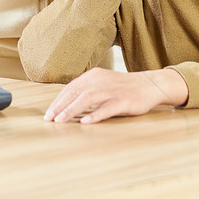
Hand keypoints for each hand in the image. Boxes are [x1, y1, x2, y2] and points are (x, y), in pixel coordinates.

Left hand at [43, 67, 187, 123]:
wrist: (150, 84)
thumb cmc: (123, 87)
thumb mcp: (102, 83)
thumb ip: (87, 89)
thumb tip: (66, 103)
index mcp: (93, 75)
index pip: (70, 88)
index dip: (58, 101)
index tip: (48, 113)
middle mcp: (100, 81)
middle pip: (75, 92)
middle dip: (60, 106)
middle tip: (49, 119)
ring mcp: (112, 90)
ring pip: (87, 99)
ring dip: (72, 110)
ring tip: (61, 121)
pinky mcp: (123, 101)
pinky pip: (107, 108)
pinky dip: (94, 115)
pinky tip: (85, 122)